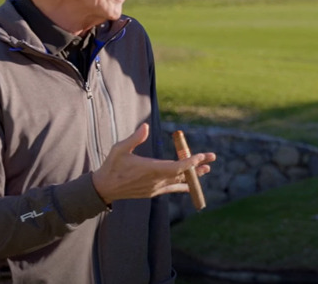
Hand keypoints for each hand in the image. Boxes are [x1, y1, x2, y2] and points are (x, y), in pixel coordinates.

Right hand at [92, 123, 215, 203]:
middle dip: (198, 165)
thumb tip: (145, 126)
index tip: (201, 157)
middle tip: (212, 157)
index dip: (190, 163)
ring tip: (207, 168)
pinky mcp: (154, 192)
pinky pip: (173, 188)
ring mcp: (156, 188)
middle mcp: (156, 180)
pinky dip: (184, 185)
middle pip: (182, 173)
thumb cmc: (112, 166)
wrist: (104, 188)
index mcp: (150, 169)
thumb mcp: (119, 149)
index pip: (176, 167)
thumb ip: (134, 139)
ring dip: (194, 175)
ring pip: (180, 181)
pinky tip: (192, 184)